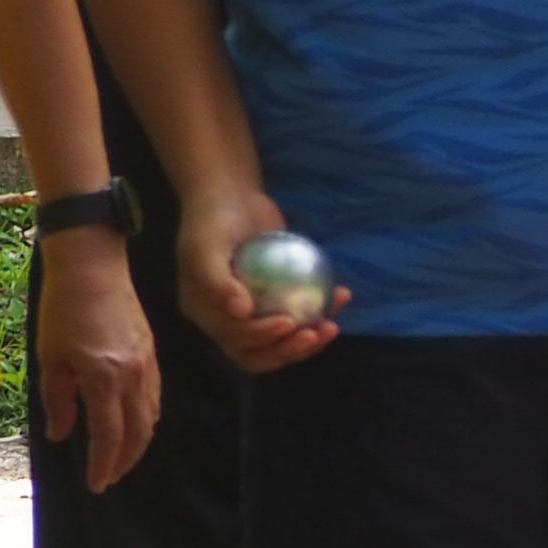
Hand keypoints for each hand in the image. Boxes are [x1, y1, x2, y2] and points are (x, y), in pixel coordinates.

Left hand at [34, 230, 162, 490]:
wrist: (93, 266)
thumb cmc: (62, 309)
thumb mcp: (50, 357)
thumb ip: (59, 399)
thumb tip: (62, 434)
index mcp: (104, 378)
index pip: (108, 435)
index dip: (102, 464)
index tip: (95, 485)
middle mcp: (133, 376)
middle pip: (138, 432)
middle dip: (124, 461)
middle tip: (108, 479)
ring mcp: (147, 364)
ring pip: (151, 416)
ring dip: (138, 442)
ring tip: (120, 457)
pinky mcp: (151, 353)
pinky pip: (154, 396)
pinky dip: (146, 418)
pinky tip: (134, 422)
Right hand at [177, 183, 346, 375]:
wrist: (230, 196)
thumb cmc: (213, 220)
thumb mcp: (206, 245)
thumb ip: (216, 280)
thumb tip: (241, 312)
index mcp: (206, 314)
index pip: (235, 340)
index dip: (262, 338)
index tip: (289, 323)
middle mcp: (228, 319)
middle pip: (260, 352)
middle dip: (289, 350)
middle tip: (316, 333)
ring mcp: (255, 311)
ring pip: (283, 340)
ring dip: (309, 340)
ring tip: (331, 327)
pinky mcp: (278, 298)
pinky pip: (300, 312)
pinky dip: (322, 310)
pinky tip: (341, 296)